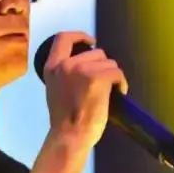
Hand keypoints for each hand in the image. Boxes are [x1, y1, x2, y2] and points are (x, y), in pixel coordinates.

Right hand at [43, 31, 128, 150]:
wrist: (70, 136)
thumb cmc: (65, 121)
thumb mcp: (56, 90)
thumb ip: (66, 74)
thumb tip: (87, 66)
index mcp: (52, 67)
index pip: (63, 38)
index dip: (80, 36)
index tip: (91, 41)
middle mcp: (66, 64)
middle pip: (96, 52)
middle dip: (104, 66)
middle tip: (105, 85)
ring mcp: (81, 69)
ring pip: (109, 63)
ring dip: (113, 76)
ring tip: (110, 93)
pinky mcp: (97, 77)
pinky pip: (117, 73)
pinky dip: (121, 83)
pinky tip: (118, 94)